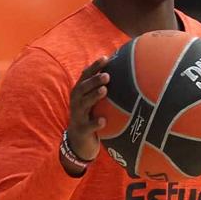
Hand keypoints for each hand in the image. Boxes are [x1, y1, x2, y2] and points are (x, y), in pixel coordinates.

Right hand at [64, 54, 112, 168]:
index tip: (106, 58)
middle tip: (108, 75)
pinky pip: (88, 126)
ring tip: (105, 90)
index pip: (85, 76)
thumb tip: (124, 73)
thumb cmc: (90, 116)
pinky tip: (103, 121)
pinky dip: (95, 123)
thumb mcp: (93, 102)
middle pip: (82, 88)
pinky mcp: (81, 130)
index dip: (94, 67)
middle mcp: (76, 102)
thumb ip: (102, 89)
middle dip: (94, 80)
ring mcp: (77, 116)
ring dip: (94, 96)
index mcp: (79, 93)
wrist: (78, 141)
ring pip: (83, 104)